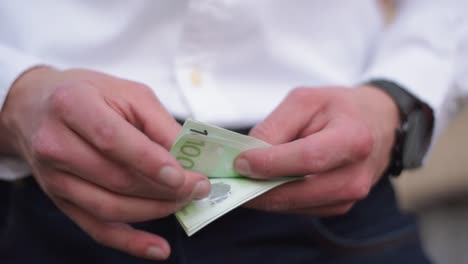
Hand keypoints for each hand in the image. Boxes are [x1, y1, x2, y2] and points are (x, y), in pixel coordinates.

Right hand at [0, 67, 210, 259]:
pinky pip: (97, 228)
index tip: (184, 176)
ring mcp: (54, 178)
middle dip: (164, 190)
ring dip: (155, 210)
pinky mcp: (61, 200)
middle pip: (115, 179)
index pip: (113, 141)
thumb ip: (159, 123)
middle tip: (198, 188)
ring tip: (184, 203)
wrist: (35, 107)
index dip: (151, 163)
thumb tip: (189, 157)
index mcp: (73, 106)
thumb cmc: (88, 94)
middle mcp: (55, 144)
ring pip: (110, 208)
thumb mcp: (127, 93)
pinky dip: (131, 241)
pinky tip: (159, 248)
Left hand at [234, 86, 398, 215]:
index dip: (271, 164)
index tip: (240, 162)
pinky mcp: (340, 206)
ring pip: (295, 205)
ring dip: (264, 197)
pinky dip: (278, 199)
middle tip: (230, 180)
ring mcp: (350, 197)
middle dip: (259, 188)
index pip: (307, 159)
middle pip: (299, 191)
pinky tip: (264, 185)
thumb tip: (248, 155)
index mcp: (353, 139)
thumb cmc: (339, 108)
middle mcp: (356, 175)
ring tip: (241, 181)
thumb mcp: (305, 101)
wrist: (375, 124)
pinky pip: (300, 208)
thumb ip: (276, 126)